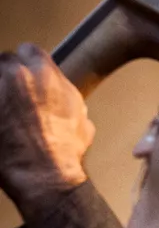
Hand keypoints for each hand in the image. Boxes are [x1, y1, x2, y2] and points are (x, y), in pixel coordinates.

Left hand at [0, 43, 93, 218]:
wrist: (45, 176)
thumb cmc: (64, 155)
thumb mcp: (82, 125)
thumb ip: (70, 103)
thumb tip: (67, 103)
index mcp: (47, 75)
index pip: (28, 51)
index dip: (24, 66)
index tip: (22, 80)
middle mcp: (19, 75)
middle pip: (3, 61)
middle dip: (5, 77)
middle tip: (7, 98)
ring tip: (2, 109)